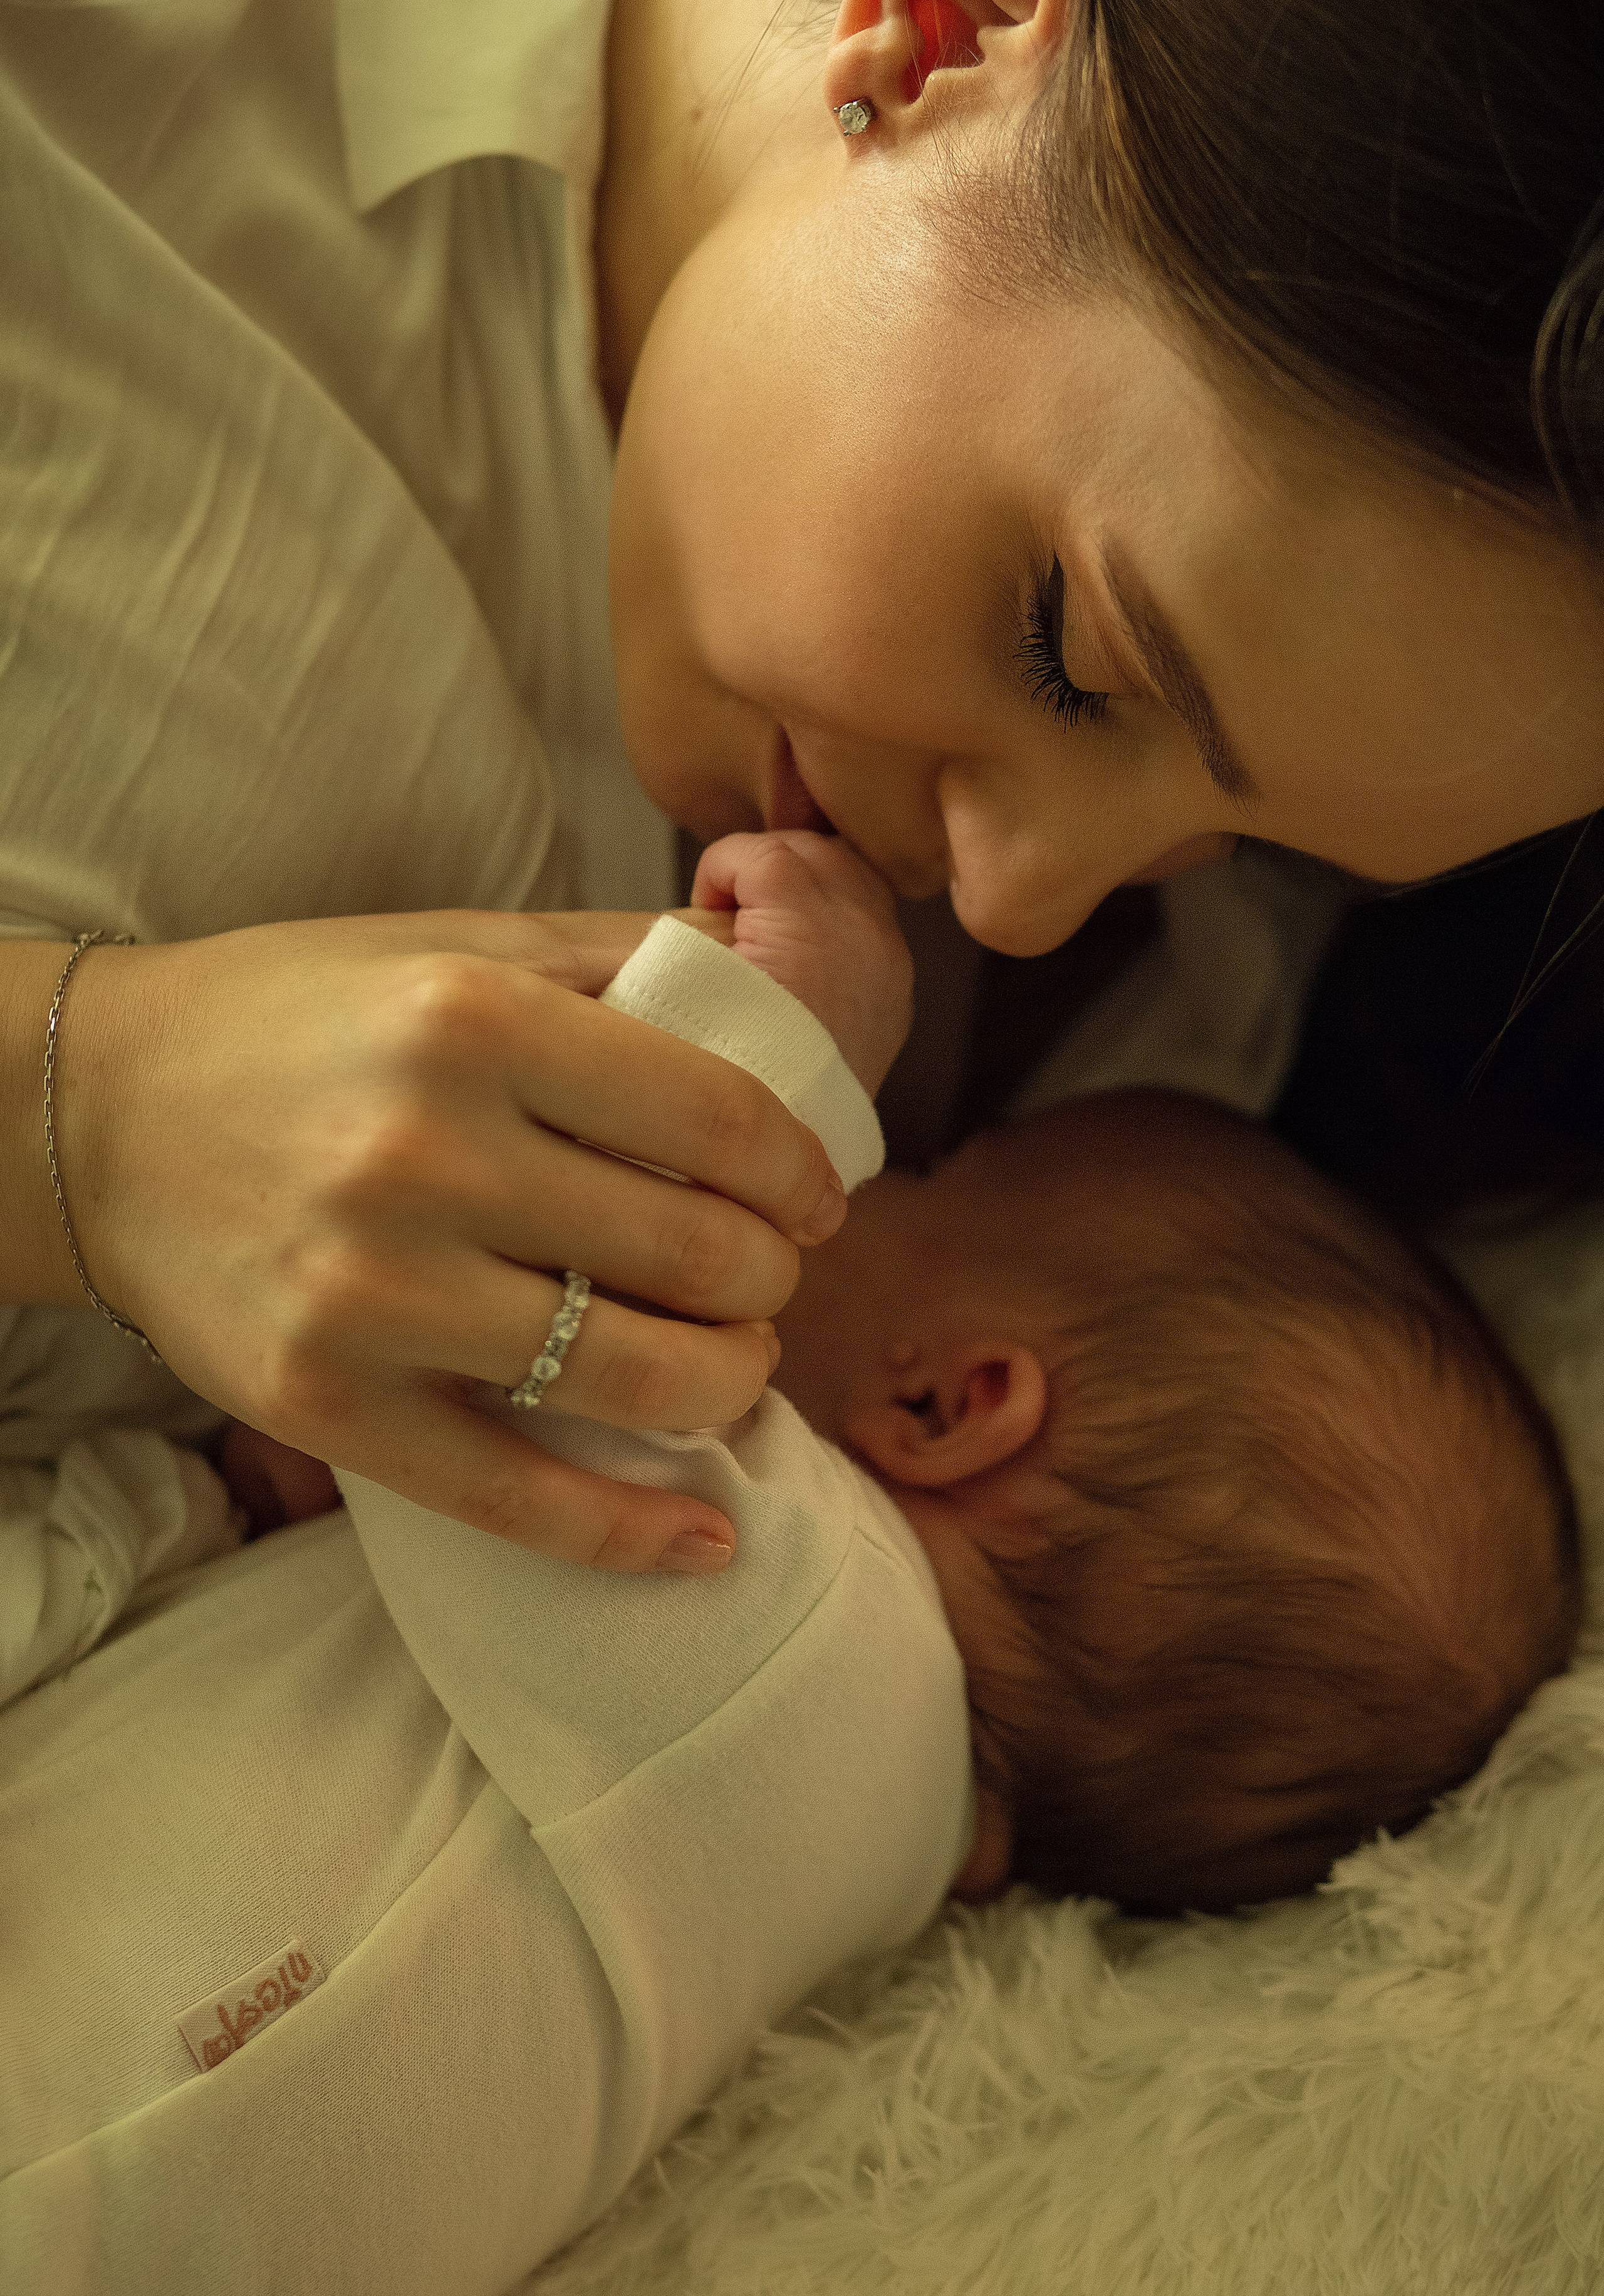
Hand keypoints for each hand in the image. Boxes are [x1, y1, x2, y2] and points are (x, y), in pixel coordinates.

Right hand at [53, 911, 846, 1570]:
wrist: (90, 1118)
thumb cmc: (294, 1019)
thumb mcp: (453, 943)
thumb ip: (617, 953)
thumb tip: (768, 970)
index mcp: (471, 1020)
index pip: (718, 1116)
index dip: (801, 1171)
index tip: (813, 1195)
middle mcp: (425, 1156)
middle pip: (698, 1253)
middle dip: (771, 1275)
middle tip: (764, 1272)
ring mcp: (372, 1295)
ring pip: (639, 1378)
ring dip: (732, 1379)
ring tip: (732, 1357)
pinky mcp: (327, 1407)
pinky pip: (520, 1497)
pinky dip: (634, 1533)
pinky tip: (708, 1538)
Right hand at [690, 832, 912, 1094]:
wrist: (793, 1141)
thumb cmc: (730, 1068)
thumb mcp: (692, 984)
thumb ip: (699, 926)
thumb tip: (708, 904)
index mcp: (810, 927)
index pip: (763, 851)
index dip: (721, 869)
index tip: (704, 904)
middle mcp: (865, 933)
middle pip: (815, 850)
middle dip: (766, 865)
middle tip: (731, 906)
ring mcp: (890, 960)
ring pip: (851, 875)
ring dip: (805, 884)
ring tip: (767, 923)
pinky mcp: (897, 986)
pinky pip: (871, 919)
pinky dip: (835, 918)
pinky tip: (801, 953)